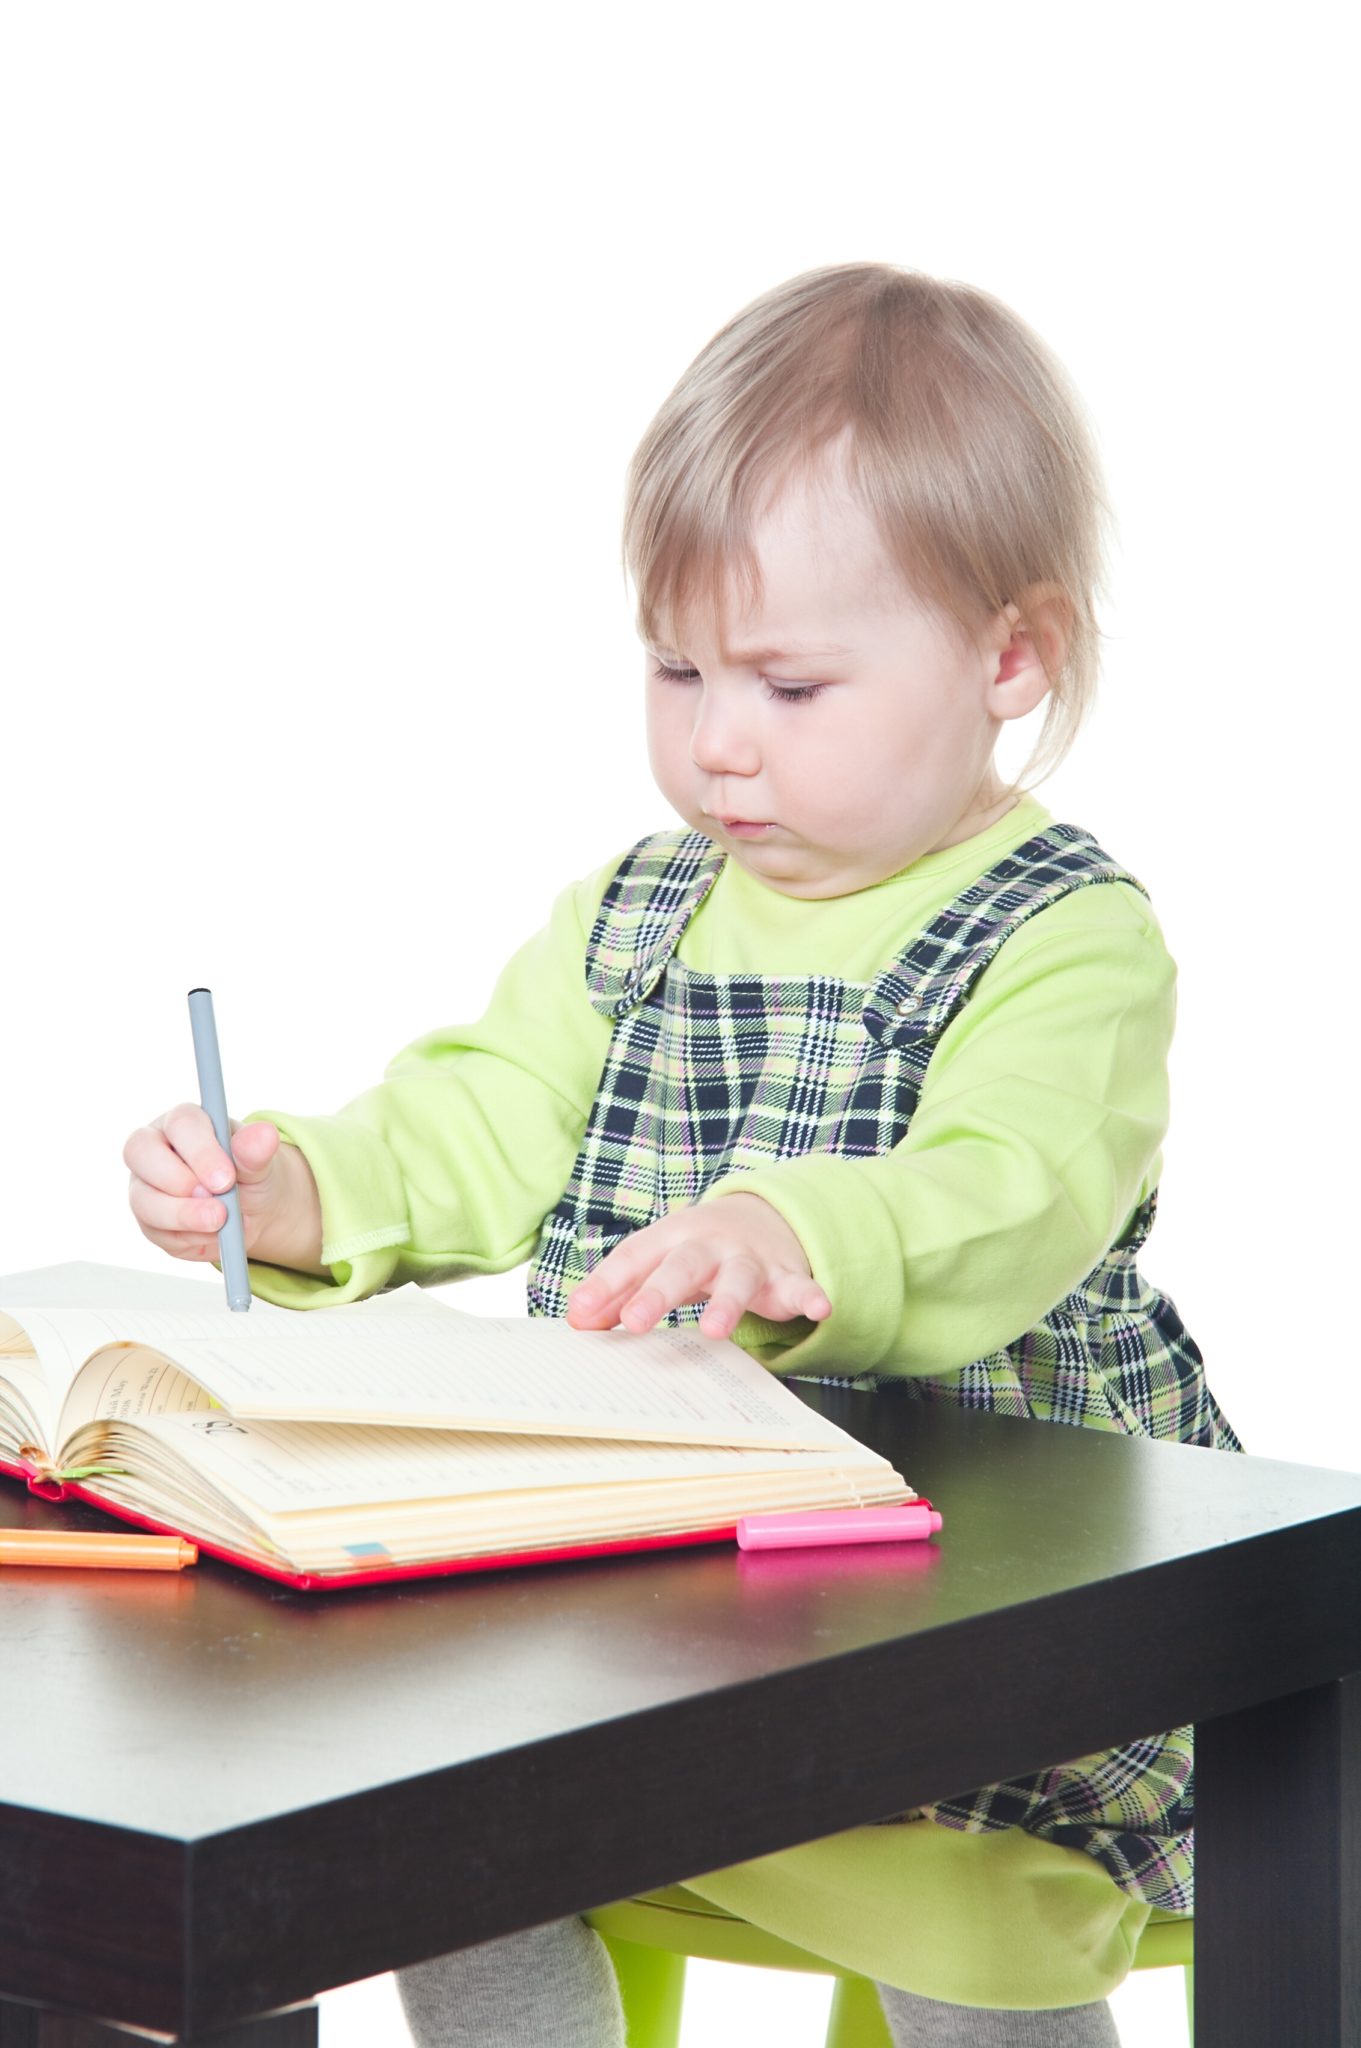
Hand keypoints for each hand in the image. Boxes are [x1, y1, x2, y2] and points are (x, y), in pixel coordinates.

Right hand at [123, 1107, 321, 1271]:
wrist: (253, 1209)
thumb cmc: (250, 1174)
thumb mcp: (260, 1163)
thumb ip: (255, 1151)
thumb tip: (264, 1134)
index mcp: (184, 1121)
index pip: (180, 1124)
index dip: (201, 1152)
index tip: (226, 1179)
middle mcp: (154, 1147)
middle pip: (140, 1153)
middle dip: (180, 1182)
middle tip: (217, 1205)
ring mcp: (145, 1184)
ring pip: (143, 1199)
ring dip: (182, 1217)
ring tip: (219, 1224)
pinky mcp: (148, 1219)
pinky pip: (155, 1232)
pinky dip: (187, 1239)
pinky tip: (214, 1237)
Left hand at [564, 1192, 831, 1340]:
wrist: (761, 1216)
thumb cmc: (694, 1249)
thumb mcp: (656, 1260)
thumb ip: (618, 1290)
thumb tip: (576, 1321)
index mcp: (670, 1238)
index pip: (634, 1258)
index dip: (606, 1286)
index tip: (580, 1317)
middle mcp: (708, 1244)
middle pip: (681, 1266)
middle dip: (657, 1293)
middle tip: (634, 1322)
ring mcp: (749, 1258)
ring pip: (738, 1280)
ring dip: (727, 1304)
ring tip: (714, 1330)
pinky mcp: (785, 1276)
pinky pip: (800, 1286)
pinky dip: (810, 1296)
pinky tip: (819, 1308)